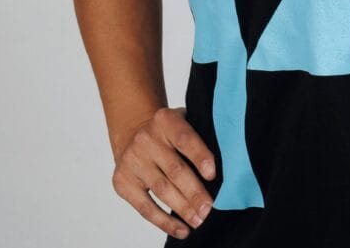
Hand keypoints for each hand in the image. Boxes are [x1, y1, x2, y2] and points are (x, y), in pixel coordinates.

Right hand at [111, 106, 216, 240]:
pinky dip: (164, 221)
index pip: (185, 139)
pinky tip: (181, 229)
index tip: (213, 175)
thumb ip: (199, 136)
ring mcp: (132, 161)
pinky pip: (145, 207)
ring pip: (161, 190)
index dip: (200, 156)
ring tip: (199, 221)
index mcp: (165, 120)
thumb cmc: (168, 132)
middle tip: (209, 209)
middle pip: (174, 169)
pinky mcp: (122, 182)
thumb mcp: (182, 122)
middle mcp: (146, 139)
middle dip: (194, 192)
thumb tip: (226, 165)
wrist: (132, 132)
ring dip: (182, 209)